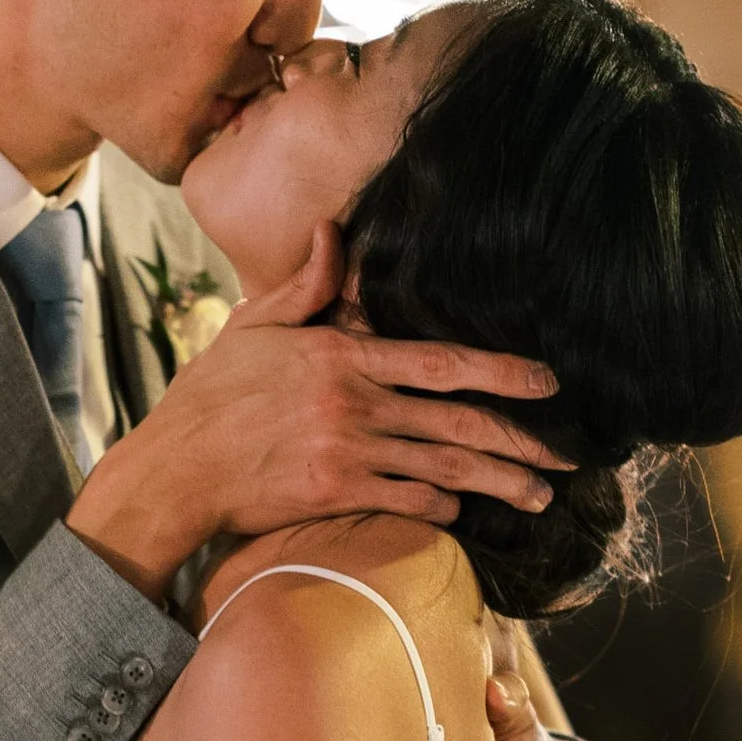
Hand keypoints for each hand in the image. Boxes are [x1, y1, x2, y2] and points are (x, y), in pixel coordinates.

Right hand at [69, 221, 566, 599]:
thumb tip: (332, 232)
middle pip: (456, 422)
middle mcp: (354, 403)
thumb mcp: (254, 326)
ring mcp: (347, 452)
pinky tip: (462, 509)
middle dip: (519, 441)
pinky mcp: (333, 494)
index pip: (440, 361)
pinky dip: (440, 506)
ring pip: (442, 468)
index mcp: (342, 356)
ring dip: (497, 484)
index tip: (546, 384)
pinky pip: (405, 500)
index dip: (501, 372)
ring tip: (539, 496)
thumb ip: (305, 284)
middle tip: (567, 458)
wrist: (174, 470)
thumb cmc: (210, 397)